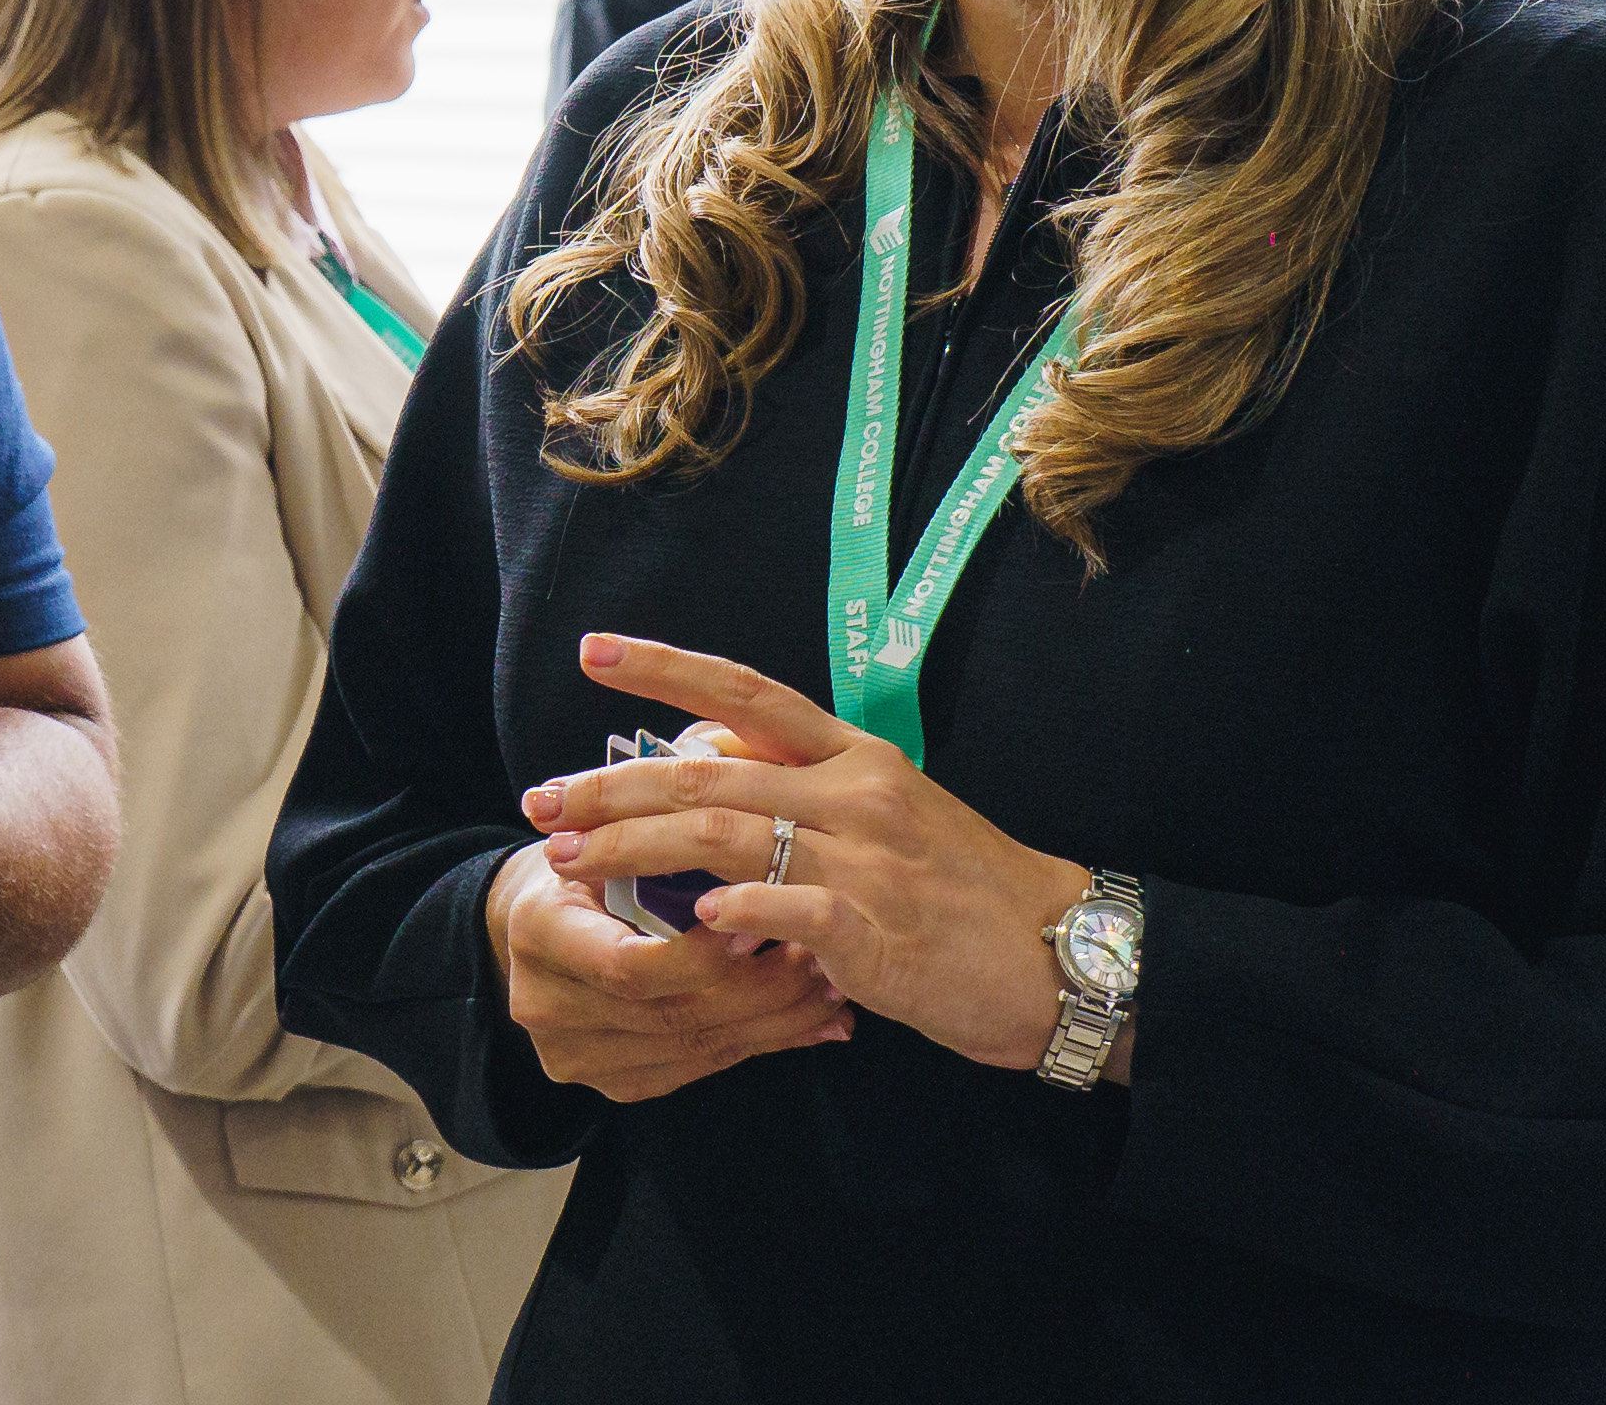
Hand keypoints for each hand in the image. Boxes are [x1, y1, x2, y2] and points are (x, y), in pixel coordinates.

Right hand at [480, 839, 850, 1101]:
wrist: (541, 917)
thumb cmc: (591, 857)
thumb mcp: (612, 834)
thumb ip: (667, 842)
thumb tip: (762, 849)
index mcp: (537, 931)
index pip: (628, 966)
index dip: (702, 956)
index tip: (764, 925)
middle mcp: (546, 1005)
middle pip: (670, 1014)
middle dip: (760, 990)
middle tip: (822, 957)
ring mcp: (576, 1055)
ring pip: (695, 1048)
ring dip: (775, 1021)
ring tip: (831, 990)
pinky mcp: (612, 1083)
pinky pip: (698, 1069)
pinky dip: (761, 1044)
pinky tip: (810, 1023)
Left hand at [527, 634, 1093, 1074]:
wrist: (1062, 954)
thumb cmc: (964, 889)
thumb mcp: (886, 814)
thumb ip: (799, 786)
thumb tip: (707, 758)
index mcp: (854, 756)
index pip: (745, 689)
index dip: (664, 666)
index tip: (591, 652)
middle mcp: (853, 792)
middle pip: (707, 767)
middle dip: (611, 787)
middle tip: (543, 803)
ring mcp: (865, 860)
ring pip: (724, 830)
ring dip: (636, 846)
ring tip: (573, 861)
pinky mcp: (877, 930)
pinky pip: (787, 907)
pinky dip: (734, 908)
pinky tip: (695, 917)